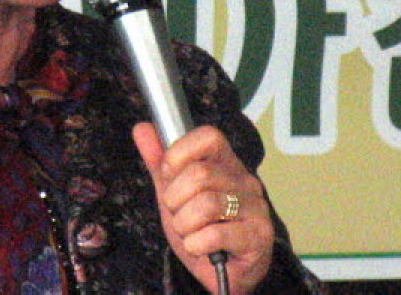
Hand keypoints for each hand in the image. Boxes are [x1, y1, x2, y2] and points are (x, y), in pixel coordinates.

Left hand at [134, 123, 273, 294]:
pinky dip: (196, 245)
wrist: (223, 273)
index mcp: (226, 163)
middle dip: (174, 199)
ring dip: (184, 225)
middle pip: (200, 174)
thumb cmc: (200, 228)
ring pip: (206, 205)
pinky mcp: (259, 236)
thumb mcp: (173, 194)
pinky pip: (215, 235)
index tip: (168, 176)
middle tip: (178, 214)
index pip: (209, 137)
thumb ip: (159, 163)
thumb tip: (142, 128)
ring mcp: (255, 208)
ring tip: (189, 233)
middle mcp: (245, 180)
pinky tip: (200, 248)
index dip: (179, 154)